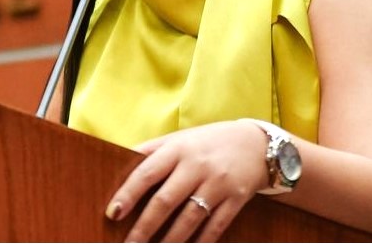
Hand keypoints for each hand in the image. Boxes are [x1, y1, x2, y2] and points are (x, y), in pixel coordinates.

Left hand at [104, 120, 269, 241]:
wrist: (259, 144)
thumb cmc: (210, 142)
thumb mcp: (181, 138)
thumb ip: (153, 150)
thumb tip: (120, 163)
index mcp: (179, 149)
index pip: (147, 172)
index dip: (128, 194)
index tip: (113, 213)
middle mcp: (197, 166)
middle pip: (166, 200)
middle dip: (144, 227)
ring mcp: (218, 184)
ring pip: (189, 219)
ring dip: (169, 241)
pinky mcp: (235, 200)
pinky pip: (215, 227)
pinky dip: (200, 242)